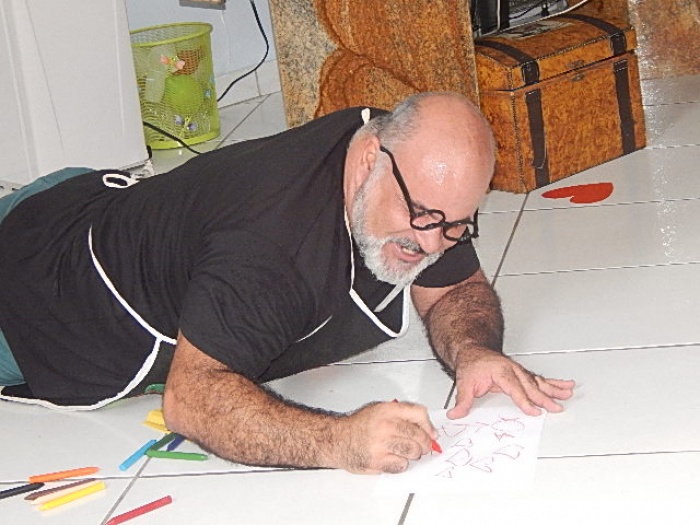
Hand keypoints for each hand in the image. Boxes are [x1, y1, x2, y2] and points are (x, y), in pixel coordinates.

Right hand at [336, 401, 437, 473]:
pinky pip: (402, 465)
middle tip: (422, 446)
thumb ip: (403, 415)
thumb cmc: (359, 425)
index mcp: (388, 410)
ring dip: (413, 454)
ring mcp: (382, 444)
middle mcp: (386, 426)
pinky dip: (401, 464)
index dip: (428, 425)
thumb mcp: (380, 410)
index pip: (419, 414)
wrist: (338, 439)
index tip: (431, 433)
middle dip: (425, 443)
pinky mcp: (378, 461)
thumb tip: (428, 429)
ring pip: (413, 452)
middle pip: (420, 436)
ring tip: (405, 451)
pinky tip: (393, 458)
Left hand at [447, 346, 574, 418]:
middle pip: (531, 386)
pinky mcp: (523, 374)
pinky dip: (554, 383)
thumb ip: (463, 400)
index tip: (534, 411)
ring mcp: (520, 371)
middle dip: (545, 398)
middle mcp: (513, 370)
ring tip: (568, 394)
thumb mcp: (464, 382)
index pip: (514, 389)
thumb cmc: (472, 365)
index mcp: (501, 372)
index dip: (525, 401)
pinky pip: (540, 379)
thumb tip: (456, 414)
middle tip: (557, 408)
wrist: (473, 351)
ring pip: (539, 381)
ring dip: (554, 388)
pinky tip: (566, 386)